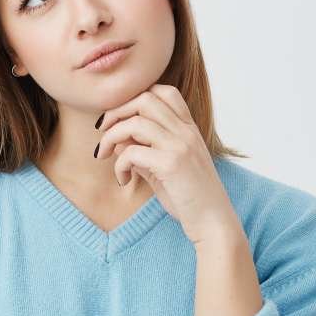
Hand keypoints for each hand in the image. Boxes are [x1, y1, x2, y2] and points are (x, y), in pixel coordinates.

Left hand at [95, 84, 238, 243]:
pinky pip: (131, 152)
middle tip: (102, 131)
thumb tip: (116, 141)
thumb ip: (143, 151)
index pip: (162, 91)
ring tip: (103, 155)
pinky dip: (119, 165)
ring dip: (110, 137)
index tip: (117, 120)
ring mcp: (181, 145)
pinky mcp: (172, 164)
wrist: (213, 223)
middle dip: (116, 111)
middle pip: (145, 98)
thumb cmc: (190, 199)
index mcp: (189, 129)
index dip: (133, 98)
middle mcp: (186, 132)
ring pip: (134, 122)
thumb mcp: (163, 169)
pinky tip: (123, 180)